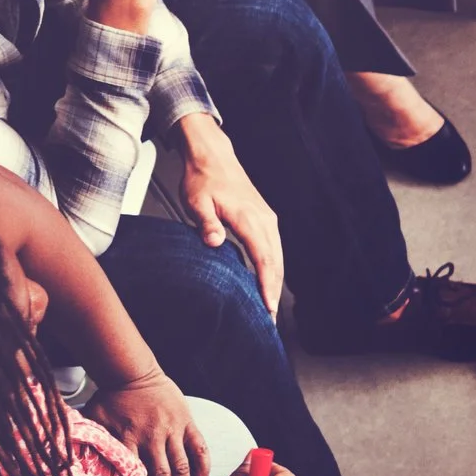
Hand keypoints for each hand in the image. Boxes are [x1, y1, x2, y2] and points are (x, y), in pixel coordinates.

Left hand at [88, 369, 206, 475]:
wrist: (132, 370)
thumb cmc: (110, 397)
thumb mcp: (94, 419)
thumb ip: (94, 443)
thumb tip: (83, 468)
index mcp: (128, 438)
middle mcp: (152, 437)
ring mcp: (172, 430)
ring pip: (181, 467)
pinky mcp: (187, 422)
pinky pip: (198, 447)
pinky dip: (202, 466)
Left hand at [178, 120, 283, 309]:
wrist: (213, 157)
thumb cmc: (204, 179)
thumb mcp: (197, 201)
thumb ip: (207, 223)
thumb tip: (215, 242)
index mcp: (250, 219)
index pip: (264, 259)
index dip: (267, 286)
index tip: (268, 307)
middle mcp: (265, 221)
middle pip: (276, 263)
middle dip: (275, 292)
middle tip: (271, 318)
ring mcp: (268, 220)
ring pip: (278, 258)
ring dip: (276, 282)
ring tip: (271, 305)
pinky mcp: (265, 220)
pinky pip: (274, 249)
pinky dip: (273, 268)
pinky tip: (268, 280)